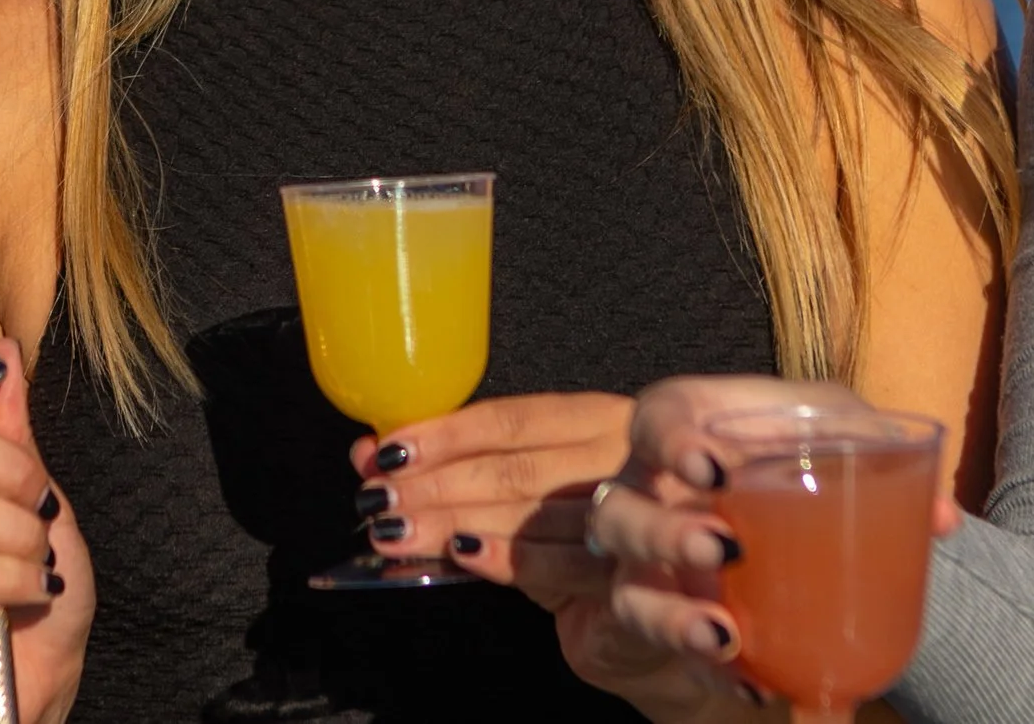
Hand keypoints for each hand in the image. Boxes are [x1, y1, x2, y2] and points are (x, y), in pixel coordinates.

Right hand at [0, 331, 91, 723]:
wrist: (40, 676)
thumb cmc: (40, 586)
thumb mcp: (44, 502)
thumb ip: (17, 434)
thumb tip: (4, 349)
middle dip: (10, 472)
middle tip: (39, 512)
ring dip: (15, 535)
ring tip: (38, 566)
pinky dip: (5, 579)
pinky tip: (30, 592)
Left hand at [350, 391, 630, 606]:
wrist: (664, 615)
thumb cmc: (581, 535)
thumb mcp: (519, 494)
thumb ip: (455, 467)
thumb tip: (369, 453)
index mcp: (599, 418)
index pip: (510, 419)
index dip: (443, 435)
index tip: (386, 454)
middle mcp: (628, 457)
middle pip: (515, 467)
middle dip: (436, 485)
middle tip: (379, 501)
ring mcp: (645, 513)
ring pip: (532, 512)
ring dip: (454, 522)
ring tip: (397, 532)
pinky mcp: (644, 572)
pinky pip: (565, 563)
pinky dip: (508, 559)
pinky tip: (463, 555)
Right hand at [569, 375, 960, 713]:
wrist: (785, 487)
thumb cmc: (798, 440)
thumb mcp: (835, 426)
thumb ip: (880, 450)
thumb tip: (940, 518)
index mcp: (682, 428)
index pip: (653, 423)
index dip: (670, 443)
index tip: (712, 468)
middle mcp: (649, 492)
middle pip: (619, 513)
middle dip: (662, 535)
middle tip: (724, 548)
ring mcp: (653, 559)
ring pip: (629, 590)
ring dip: (669, 618)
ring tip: (725, 637)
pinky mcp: (672, 609)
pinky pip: (670, 650)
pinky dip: (711, 670)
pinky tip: (756, 684)